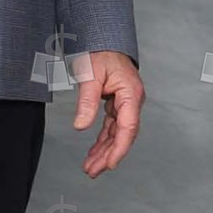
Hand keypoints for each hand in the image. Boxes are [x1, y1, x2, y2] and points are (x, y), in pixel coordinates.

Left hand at [72, 50, 142, 174]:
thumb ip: (86, 102)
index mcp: (130, 94)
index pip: (128, 127)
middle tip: (92, 171)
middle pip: (123, 135)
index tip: (110, 164)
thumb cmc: (100, 53)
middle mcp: (131, 101)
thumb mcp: (90, 75)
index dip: (120, 148)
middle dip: (108, 155)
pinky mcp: (117, 105)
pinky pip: (111, 127)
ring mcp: (125, 104)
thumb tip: (80, 126)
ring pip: (116, 134)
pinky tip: (94, 152)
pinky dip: (102, 141)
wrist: (104, 41)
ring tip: (90, 167)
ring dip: (104, 151)